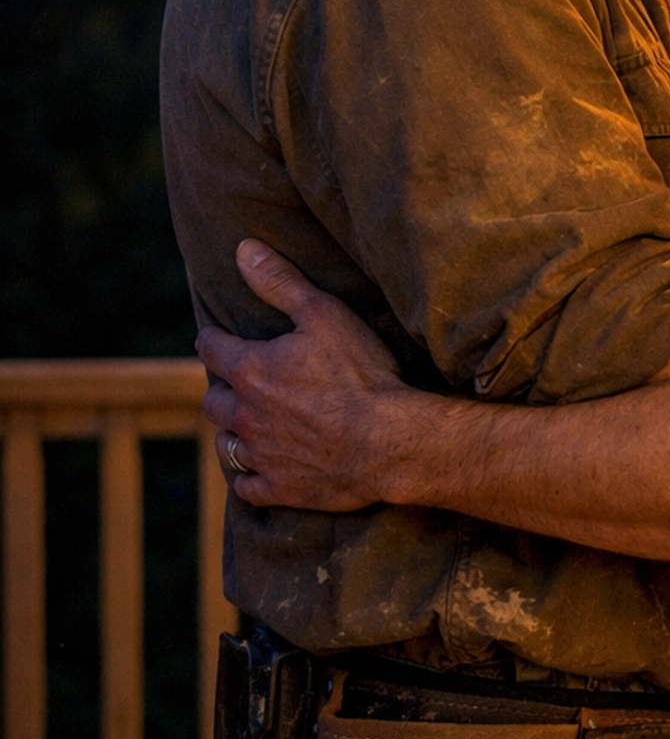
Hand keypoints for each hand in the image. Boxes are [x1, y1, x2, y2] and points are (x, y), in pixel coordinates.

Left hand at [199, 241, 417, 510]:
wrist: (389, 442)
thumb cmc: (360, 374)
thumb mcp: (323, 314)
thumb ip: (279, 282)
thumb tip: (243, 250)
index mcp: (250, 370)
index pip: (212, 348)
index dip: (213, 339)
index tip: (216, 336)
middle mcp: (245, 415)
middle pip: (213, 400)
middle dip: (221, 388)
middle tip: (236, 382)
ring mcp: (261, 455)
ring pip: (227, 444)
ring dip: (232, 432)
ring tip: (245, 425)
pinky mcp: (279, 488)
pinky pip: (247, 486)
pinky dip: (249, 476)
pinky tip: (259, 469)